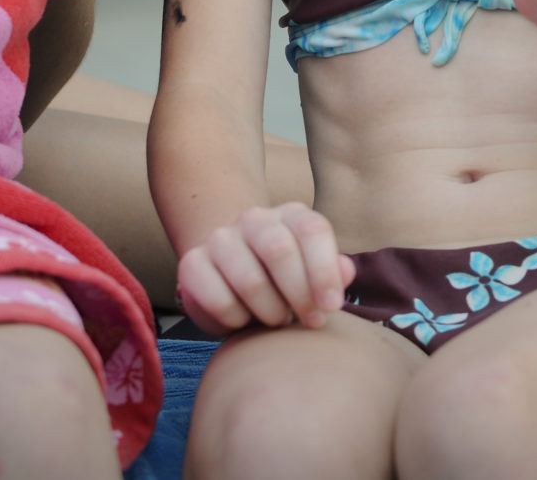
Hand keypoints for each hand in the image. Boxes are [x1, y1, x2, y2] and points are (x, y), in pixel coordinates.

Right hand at [176, 203, 353, 332]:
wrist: (231, 276)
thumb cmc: (284, 280)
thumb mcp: (313, 273)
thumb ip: (332, 272)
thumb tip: (345, 271)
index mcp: (291, 214)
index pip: (312, 230)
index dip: (324, 272)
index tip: (332, 307)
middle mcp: (254, 218)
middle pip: (279, 250)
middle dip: (299, 295)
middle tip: (308, 321)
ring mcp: (220, 238)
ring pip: (250, 280)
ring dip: (270, 312)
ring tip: (277, 319)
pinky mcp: (192, 264)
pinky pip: (219, 301)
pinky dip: (237, 321)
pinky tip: (244, 319)